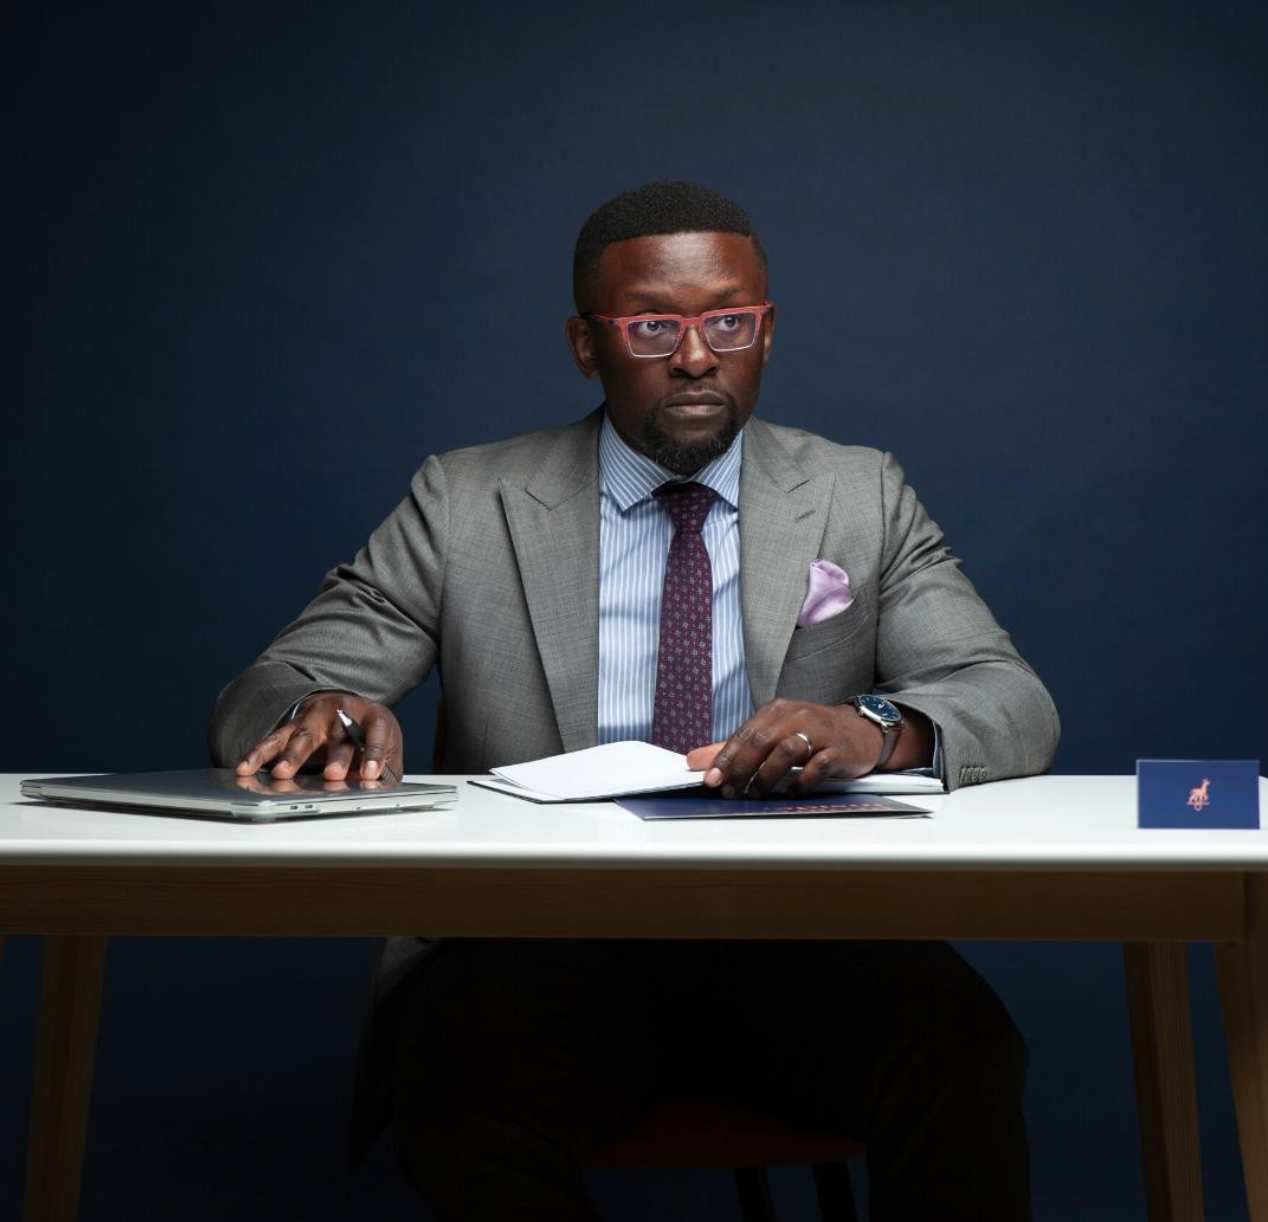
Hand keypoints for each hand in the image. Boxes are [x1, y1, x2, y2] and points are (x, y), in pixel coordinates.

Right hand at [234, 692, 404, 781]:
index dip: (374, 753)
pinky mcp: (292, 725)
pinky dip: (258, 754)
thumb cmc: (369, 735)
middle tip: (333, 775)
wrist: (350, 708)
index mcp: (374, 718)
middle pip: (339, 735)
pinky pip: (273, 740)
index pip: (376, 734)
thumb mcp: (388, 750)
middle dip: (337, 756)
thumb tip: (377, 795)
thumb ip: (386, 772)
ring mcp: (316, 717)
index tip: (371, 773)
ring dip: (293, 755)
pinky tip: (246, 768)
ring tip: (283, 774)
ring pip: (304, 736)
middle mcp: (344, 712)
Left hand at [684, 699, 885, 798]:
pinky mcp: (839, 749)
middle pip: (762, 740)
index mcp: (776, 710)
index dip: (725, 758)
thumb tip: (694, 761)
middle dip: (742, 768)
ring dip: (768, 775)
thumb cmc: (811, 733)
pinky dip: (803, 781)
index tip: (710, 780)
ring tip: (756, 794)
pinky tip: (793, 792)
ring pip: (787, 750)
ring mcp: (819, 731)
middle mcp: (796, 716)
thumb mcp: (772, 734)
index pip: (744, 734)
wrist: (860, 730)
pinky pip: (818, 765)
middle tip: (730, 791)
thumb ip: (734, 748)